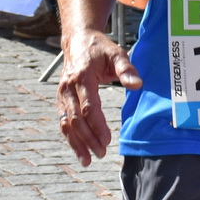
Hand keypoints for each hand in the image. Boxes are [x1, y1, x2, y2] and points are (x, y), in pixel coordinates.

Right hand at [56, 27, 141, 165]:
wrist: (78, 40)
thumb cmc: (100, 48)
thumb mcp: (117, 53)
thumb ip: (127, 69)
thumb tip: (138, 85)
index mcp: (82, 77)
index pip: (88, 107)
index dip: (98, 125)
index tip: (108, 140)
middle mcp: (68, 87)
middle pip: (76, 119)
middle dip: (88, 138)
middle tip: (102, 153)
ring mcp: (62, 94)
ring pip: (66, 123)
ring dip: (76, 143)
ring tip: (88, 160)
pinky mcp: (61, 99)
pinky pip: (63, 121)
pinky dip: (70, 138)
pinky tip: (79, 151)